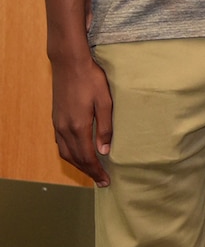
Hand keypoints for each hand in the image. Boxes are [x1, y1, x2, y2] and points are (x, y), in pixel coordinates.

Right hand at [51, 54, 112, 185]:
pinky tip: (78, 153)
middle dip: (88, 171)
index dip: (96, 171)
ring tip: (91, 170)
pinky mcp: (56, 118)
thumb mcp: (105, 102)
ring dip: (78, 164)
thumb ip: (105, 128)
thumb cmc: (91, 80)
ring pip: (65, 153)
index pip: (87, 157)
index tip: (105, 182)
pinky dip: (70, 154)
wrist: (69, 64)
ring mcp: (58, 124)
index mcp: (78, 127)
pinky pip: (61, 144)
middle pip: (75, 159)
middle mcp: (64, 129)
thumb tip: (104, 152)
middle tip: (101, 181)